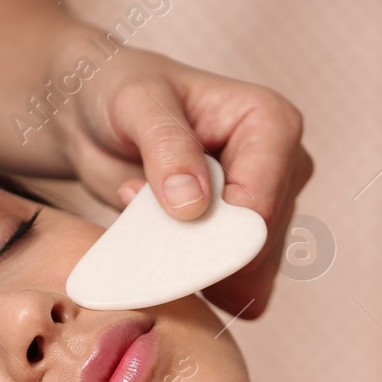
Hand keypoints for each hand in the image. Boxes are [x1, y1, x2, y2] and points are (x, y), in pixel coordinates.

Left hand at [49, 36, 313, 319]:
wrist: (99, 117)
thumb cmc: (122, 93)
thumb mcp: (136, 103)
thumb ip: (167, 147)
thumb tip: (193, 204)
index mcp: (272, 123)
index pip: (263, 204)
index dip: (218, 235)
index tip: (169, 231)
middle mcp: (282, 167)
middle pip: (258, 245)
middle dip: (201, 252)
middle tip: (144, 225)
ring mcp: (267, 207)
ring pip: (250, 274)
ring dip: (194, 268)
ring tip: (148, 227)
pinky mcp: (244, 239)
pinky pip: (236, 288)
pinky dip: (195, 283)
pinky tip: (163, 252)